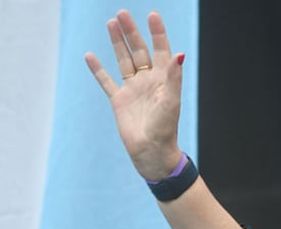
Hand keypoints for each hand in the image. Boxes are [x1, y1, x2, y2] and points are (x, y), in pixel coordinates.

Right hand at [84, 10, 183, 179]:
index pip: (161, 51)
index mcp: (163, 80)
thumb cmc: (165, 128)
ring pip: (124, 60)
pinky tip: (90, 56)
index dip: (157, 33)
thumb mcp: (171, 101)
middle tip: (122, 13)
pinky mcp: (119, 100)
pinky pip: (106, 81)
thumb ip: (173, 77)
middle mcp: (148, 81)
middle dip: (132, 32)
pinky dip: (98, 69)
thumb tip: (179, 54)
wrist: (152, 152)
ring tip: (111, 23)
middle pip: (139, 51)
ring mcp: (133, 90)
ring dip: (118, 43)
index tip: (153, 15)